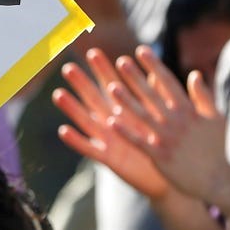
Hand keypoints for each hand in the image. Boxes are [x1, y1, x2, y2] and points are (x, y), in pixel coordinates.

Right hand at [52, 49, 170, 200]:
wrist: (171, 178)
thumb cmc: (166, 147)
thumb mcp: (162, 118)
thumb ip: (157, 96)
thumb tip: (155, 72)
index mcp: (126, 112)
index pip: (112, 85)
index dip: (103, 69)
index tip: (94, 51)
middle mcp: (113, 124)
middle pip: (94, 99)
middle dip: (82, 83)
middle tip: (69, 67)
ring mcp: (109, 141)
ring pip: (87, 121)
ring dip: (72, 108)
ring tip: (58, 94)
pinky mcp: (109, 159)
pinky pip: (89, 149)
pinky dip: (76, 140)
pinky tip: (63, 130)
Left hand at [106, 46, 227, 201]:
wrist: (220, 181)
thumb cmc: (218, 149)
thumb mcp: (216, 119)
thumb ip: (203, 96)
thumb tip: (194, 73)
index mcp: (190, 111)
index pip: (168, 83)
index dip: (154, 66)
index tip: (140, 50)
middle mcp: (177, 122)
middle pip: (153, 95)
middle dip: (137, 78)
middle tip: (121, 61)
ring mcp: (168, 139)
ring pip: (143, 116)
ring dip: (127, 101)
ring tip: (111, 87)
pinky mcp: (161, 157)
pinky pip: (139, 142)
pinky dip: (126, 132)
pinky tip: (111, 122)